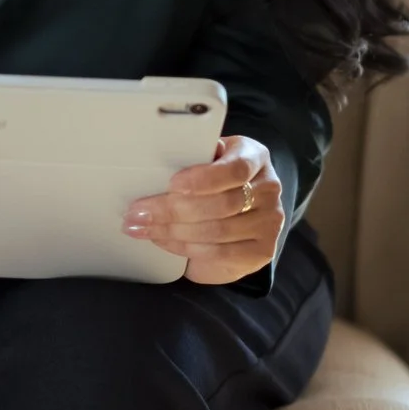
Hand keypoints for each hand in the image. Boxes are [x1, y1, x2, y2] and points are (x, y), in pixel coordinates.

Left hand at [124, 135, 283, 285]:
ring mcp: (270, 221)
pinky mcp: (262, 250)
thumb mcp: (208, 159)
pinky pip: (220, 253)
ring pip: (216, 231)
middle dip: (173, 210)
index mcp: (254, 156)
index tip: (172, 185)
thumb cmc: (215, 178)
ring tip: (142, 227)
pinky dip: (185, 248)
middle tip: (138, 212)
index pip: (235, 168)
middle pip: (221, 204)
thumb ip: (192, 159)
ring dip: (172, 231)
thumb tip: (151, 169)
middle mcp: (268, 188)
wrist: (241, 210)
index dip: (203, 178)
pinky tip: (163, 241)